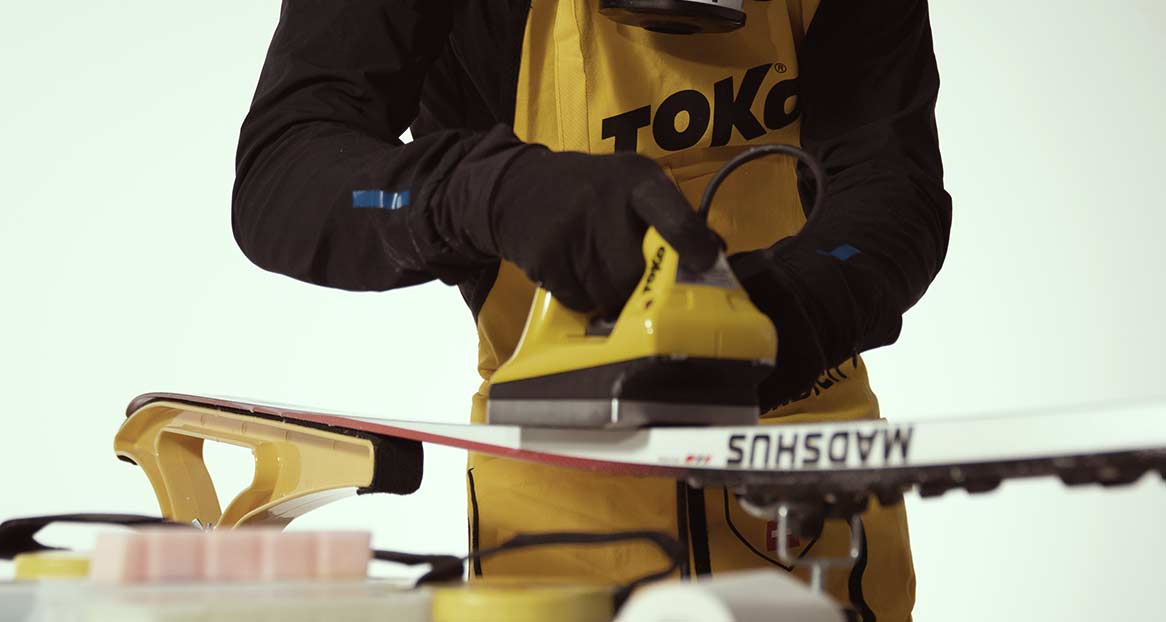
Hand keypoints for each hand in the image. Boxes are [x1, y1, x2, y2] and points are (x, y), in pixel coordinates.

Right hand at [467, 145, 721, 313]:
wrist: (516, 187)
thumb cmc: (590, 191)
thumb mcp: (632, 184)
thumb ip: (672, 215)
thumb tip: (713, 256)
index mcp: (636, 180)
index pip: (675, 218)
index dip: (693, 247)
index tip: (703, 264)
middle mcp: (603, 201)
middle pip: (637, 271)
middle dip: (638, 284)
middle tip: (632, 277)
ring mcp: (570, 229)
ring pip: (608, 293)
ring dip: (610, 294)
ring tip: (599, 269)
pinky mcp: (545, 256)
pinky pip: (579, 301)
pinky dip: (582, 298)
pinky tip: (574, 271)